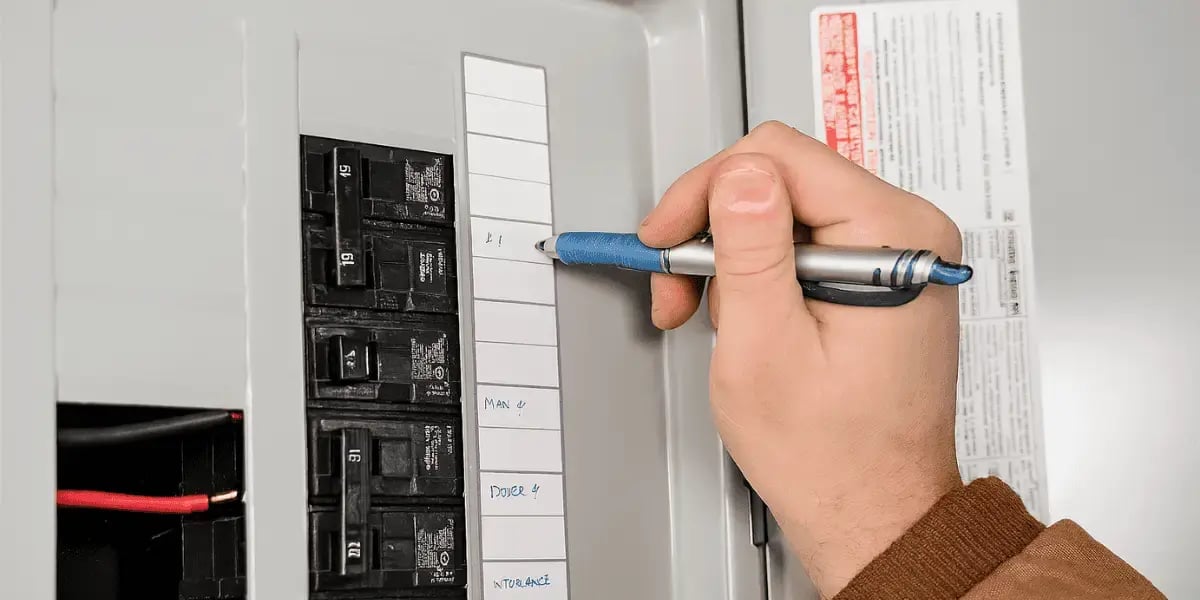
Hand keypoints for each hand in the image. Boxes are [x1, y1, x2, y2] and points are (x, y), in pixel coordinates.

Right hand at [640, 122, 963, 595]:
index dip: (704, 191)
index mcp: (893, 237)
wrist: (874, 512)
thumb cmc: (832, 455)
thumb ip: (750, 251)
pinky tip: (747, 323)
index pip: (778, 157)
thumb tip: (737, 174)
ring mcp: (895, 254)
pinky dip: (758, 279)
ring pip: (784, 212)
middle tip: (676, 288)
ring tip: (719, 324)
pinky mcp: (878, 276)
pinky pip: (802, 245)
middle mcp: (907, 233)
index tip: (666, 238)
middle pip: (780, 179)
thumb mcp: (765, 349)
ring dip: (732, 261)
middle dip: (713, 232)